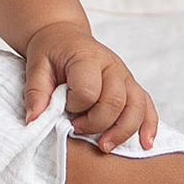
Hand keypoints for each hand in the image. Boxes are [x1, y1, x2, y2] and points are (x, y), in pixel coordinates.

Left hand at [22, 21, 155, 153]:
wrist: (64, 36)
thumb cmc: (50, 52)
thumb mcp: (36, 66)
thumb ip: (35, 92)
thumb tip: (34, 120)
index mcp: (87, 57)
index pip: (88, 90)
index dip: (75, 106)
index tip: (63, 109)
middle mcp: (112, 65)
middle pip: (116, 101)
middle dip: (97, 124)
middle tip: (77, 129)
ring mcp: (125, 75)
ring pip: (136, 106)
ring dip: (122, 131)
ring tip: (104, 146)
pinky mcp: (131, 85)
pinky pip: (147, 105)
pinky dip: (149, 125)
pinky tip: (145, 143)